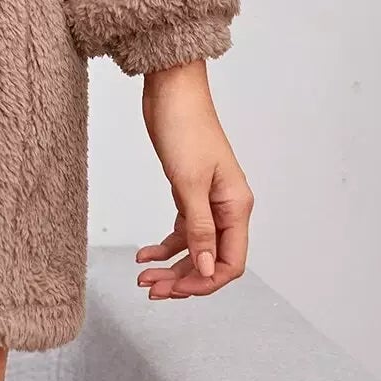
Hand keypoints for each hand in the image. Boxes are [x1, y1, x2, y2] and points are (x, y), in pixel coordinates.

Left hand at [134, 60, 252, 299]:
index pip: (230, 262)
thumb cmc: (184, 127)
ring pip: (195, 247)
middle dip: (183, 278)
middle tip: (151, 289)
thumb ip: (200, 229)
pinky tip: (144, 253)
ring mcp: (208, 200)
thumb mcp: (189, 182)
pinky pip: (183, 229)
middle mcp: (227, 207)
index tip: (175, 290)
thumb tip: (206, 269)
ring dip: (172, 265)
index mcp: (236, 206)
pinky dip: (165, 245)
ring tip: (143, 277)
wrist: (171, 90)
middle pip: (210, 259)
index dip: (205, 282)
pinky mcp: (189, 191)